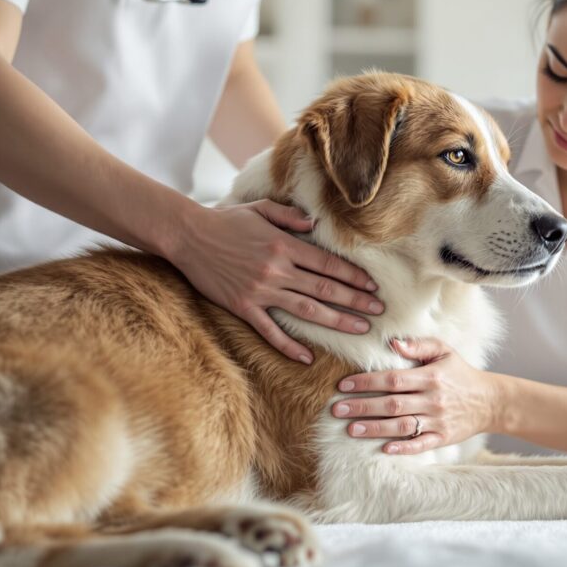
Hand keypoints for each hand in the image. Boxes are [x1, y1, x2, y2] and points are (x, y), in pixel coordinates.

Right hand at [167, 200, 383, 363]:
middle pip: (325, 289)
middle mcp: (277, 269)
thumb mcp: (261, 209)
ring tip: (360, 328)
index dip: (353, 277)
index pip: (328, 264)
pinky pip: (270, 331)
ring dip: (337, 321)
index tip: (372, 286)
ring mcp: (260, 291)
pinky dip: (289, 346)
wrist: (188, 236)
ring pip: (307, 310)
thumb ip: (291, 217)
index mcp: (284, 245)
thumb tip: (316, 225)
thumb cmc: (226, 220)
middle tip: (378, 310)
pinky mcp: (243, 307)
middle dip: (356, 301)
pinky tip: (308, 357)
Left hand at [332, 338, 502, 454]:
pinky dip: (403, 448)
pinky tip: (384, 449)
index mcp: (430, 376)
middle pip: (392, 404)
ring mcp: (438, 421)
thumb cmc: (461, 373)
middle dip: (362, 407)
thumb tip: (392, 343)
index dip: (366, 382)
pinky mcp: (443, 438)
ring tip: (350, 430)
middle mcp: (432, 399)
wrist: (490, 401)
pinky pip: (421, 444)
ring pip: (402, 426)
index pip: (392, 379)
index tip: (343, 385)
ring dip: (375, 428)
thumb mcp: (444, 351)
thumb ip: (419, 345)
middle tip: (336, 410)